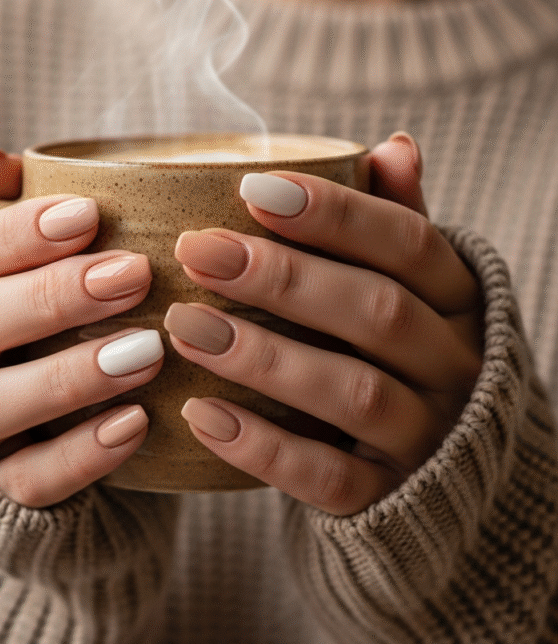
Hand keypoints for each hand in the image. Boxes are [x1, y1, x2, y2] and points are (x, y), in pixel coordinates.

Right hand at [0, 147, 163, 506]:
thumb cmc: (34, 323)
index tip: (89, 216)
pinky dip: (79, 455)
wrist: (30, 433)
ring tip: (148, 351)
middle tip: (134, 276)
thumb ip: (7, 214)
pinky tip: (138, 424)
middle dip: (50, 298)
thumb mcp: (20, 266)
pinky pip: (24, 482)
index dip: (12, 236)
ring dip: (66, 377)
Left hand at [164, 134, 482, 514]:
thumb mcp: (416, 288)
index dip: (335, 213)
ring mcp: (426, 437)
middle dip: (285, 279)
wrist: (444, 470)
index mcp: (459, 299)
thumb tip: (395, 146)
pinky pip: (329, 477)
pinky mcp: (388, 498)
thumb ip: (397, 223)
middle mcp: (454, 366)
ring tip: (184, 327)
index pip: (408, 243)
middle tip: (198, 251)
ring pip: (352, 394)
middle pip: (377, 312)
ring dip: (264, 358)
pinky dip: (263, 448)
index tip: (250, 189)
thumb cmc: (404, 353)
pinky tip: (200, 414)